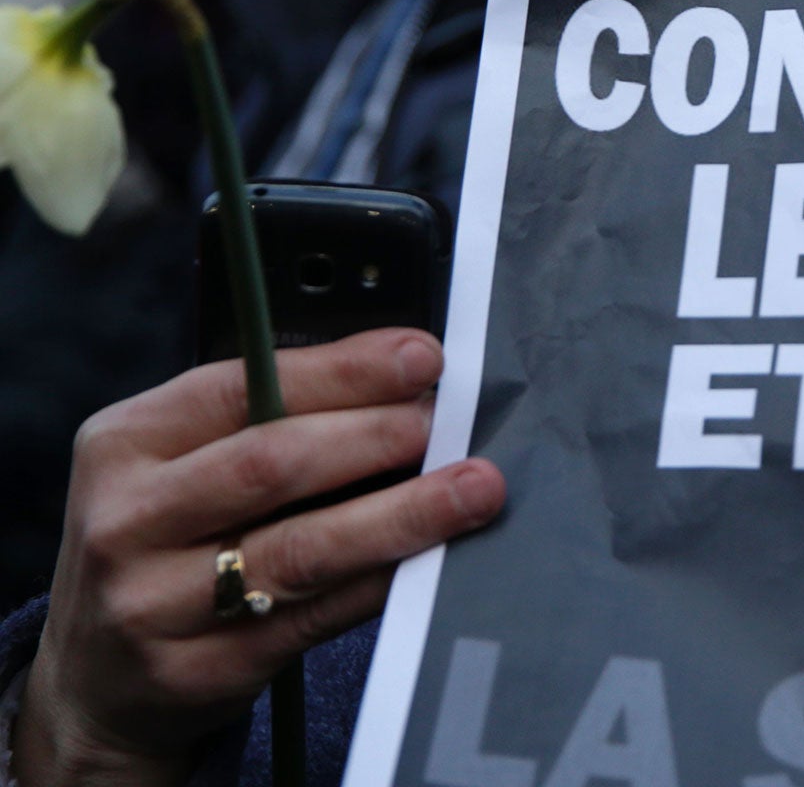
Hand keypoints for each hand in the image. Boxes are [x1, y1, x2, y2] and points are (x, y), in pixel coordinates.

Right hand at [12, 331, 504, 786]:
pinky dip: (381, 581)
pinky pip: (314, 616)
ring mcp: (153, 603)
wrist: (95, 681)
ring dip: (402, 513)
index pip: (240, 386)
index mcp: (124, 442)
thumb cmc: (167, 542)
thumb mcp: (182, 464)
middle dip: (376, 435)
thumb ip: (271, 417)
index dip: (343, 370)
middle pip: (272, 463)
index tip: (423, 357)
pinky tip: (428, 559)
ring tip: (473, 488)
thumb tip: (404, 371)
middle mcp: (127, 519)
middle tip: (449, 423)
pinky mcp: (196, 670)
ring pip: (302, 548)